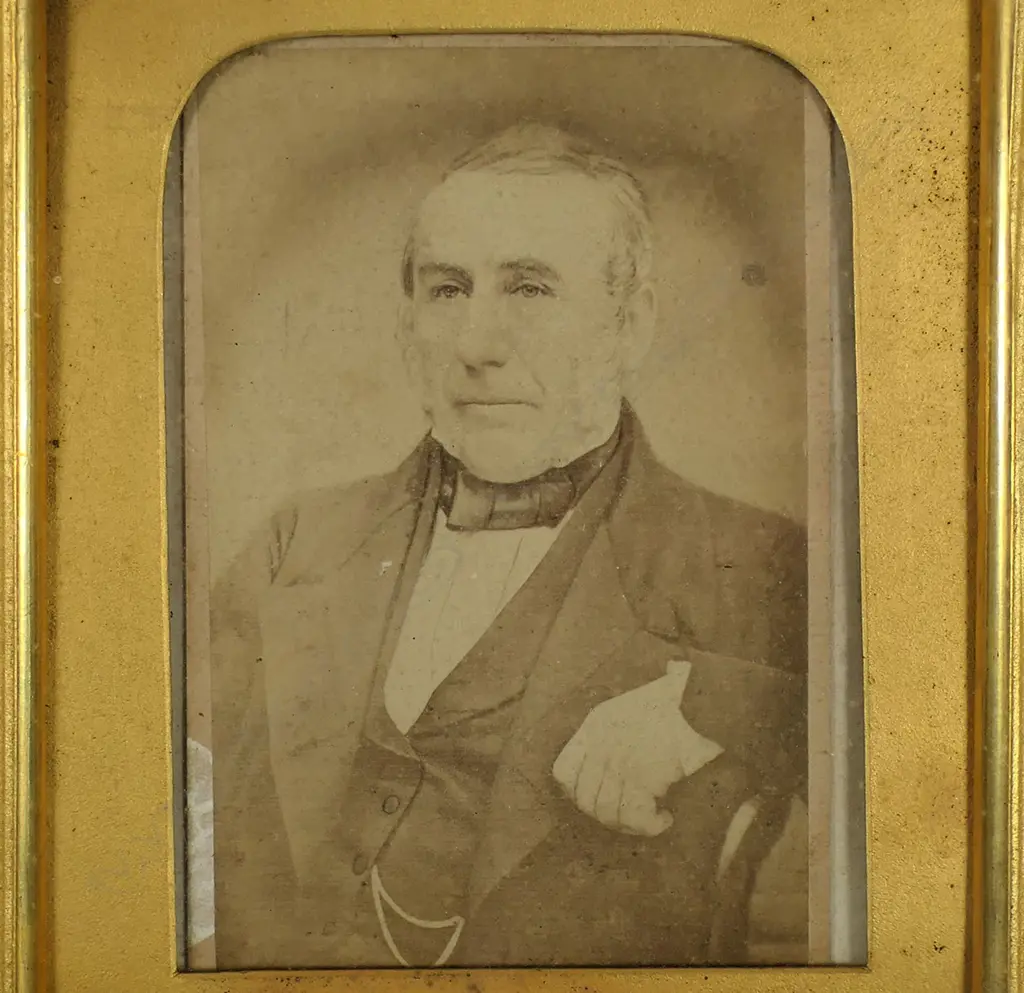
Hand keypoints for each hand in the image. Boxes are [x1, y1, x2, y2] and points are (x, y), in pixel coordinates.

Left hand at [552, 661, 722, 836]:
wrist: (702, 699)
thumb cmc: (676, 703)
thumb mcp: (634, 705)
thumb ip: (620, 728)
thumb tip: (620, 754)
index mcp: (596, 724)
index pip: (563, 772)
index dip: (577, 793)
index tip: (598, 799)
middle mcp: (600, 744)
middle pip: (585, 800)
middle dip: (606, 816)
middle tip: (629, 818)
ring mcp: (618, 762)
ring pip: (606, 812)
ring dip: (628, 825)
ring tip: (649, 820)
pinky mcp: (642, 777)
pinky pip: (635, 818)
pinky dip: (650, 826)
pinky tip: (664, 819)